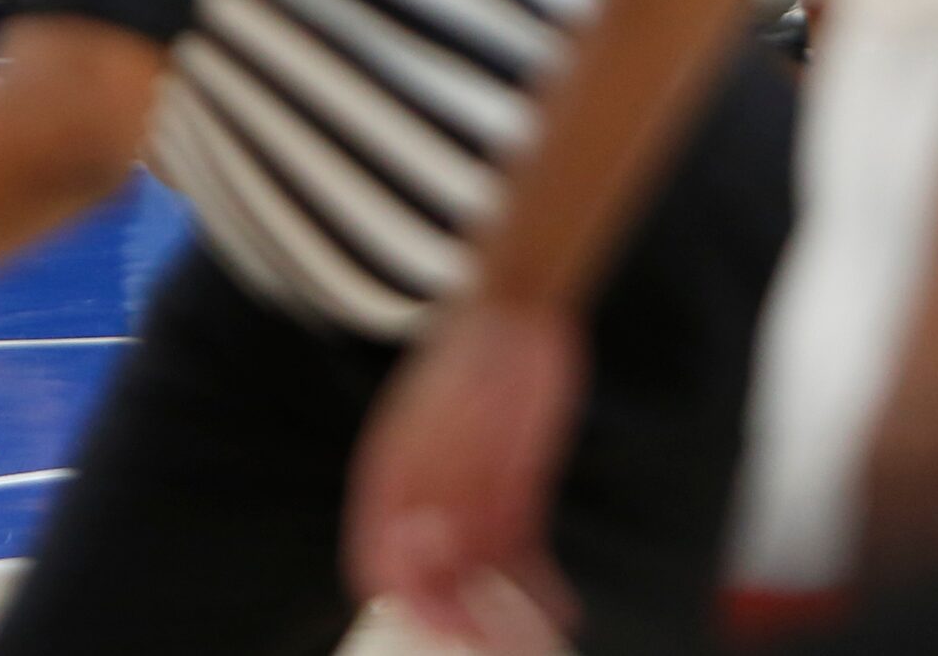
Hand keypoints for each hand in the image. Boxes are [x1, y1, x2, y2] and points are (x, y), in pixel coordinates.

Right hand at [346, 299, 587, 650]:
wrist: (518, 314)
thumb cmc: (470, 357)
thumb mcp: (446, 419)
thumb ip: (430, 478)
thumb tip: (415, 545)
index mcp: (390, 481)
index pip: (379, 562)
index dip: (405, 600)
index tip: (439, 627)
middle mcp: (424, 500)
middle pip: (433, 581)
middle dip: (459, 618)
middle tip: (492, 641)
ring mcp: (470, 500)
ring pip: (479, 579)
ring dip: (500, 613)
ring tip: (532, 637)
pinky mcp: (513, 498)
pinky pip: (521, 557)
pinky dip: (536, 589)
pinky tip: (558, 609)